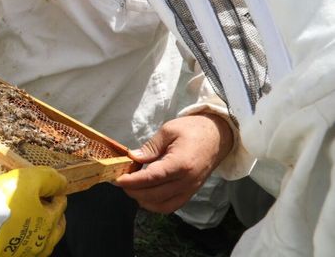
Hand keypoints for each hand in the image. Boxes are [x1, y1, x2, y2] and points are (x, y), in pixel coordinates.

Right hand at [0, 166, 66, 255]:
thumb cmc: (1, 202)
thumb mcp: (27, 179)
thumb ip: (49, 179)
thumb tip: (62, 182)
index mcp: (49, 221)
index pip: (61, 204)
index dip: (56, 191)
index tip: (50, 185)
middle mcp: (41, 241)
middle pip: (56, 227)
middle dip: (54, 214)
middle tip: (47, 202)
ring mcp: (26, 251)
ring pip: (42, 242)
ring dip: (42, 229)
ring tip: (34, 219)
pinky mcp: (9, 256)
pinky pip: (25, 247)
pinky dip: (26, 239)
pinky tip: (18, 232)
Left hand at [114, 114, 233, 212]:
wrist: (218, 136)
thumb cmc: (193, 129)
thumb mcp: (168, 130)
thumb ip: (150, 147)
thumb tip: (133, 157)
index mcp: (181, 163)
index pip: (152, 178)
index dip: (132, 181)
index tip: (118, 179)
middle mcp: (187, 180)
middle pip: (154, 195)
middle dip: (133, 191)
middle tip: (121, 182)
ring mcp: (191, 189)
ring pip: (162, 205)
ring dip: (143, 200)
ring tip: (132, 188)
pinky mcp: (191, 192)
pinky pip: (172, 206)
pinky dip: (156, 204)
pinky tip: (146, 195)